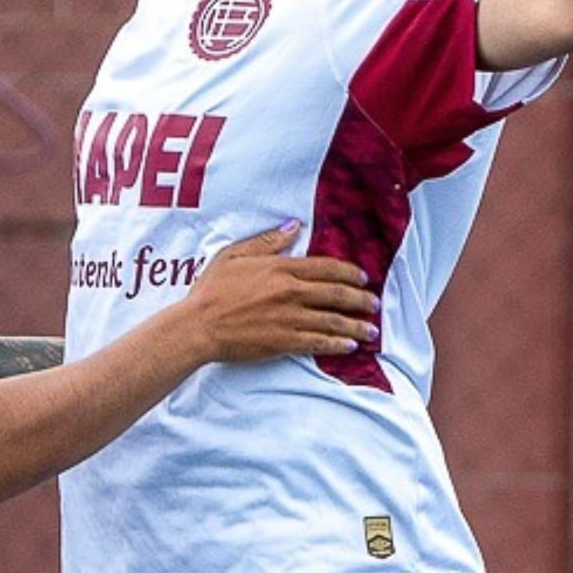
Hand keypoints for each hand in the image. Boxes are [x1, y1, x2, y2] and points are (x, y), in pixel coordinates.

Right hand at [179, 222, 376, 362]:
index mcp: (279, 269)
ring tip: (371, 328)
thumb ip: (266, 242)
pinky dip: (339, 343)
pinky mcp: (285, 341)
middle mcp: (290, 292)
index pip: (326, 268)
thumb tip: (293, 227)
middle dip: (361, 299)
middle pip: (337, 294)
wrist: (197, 326)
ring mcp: (290, 318)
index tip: (363, 278)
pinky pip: (320, 342)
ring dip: (357, 324)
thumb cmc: (210, 290)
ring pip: (334, 320)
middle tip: (374, 303)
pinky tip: (351, 345)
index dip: (349, 273)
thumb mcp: (232, 256)